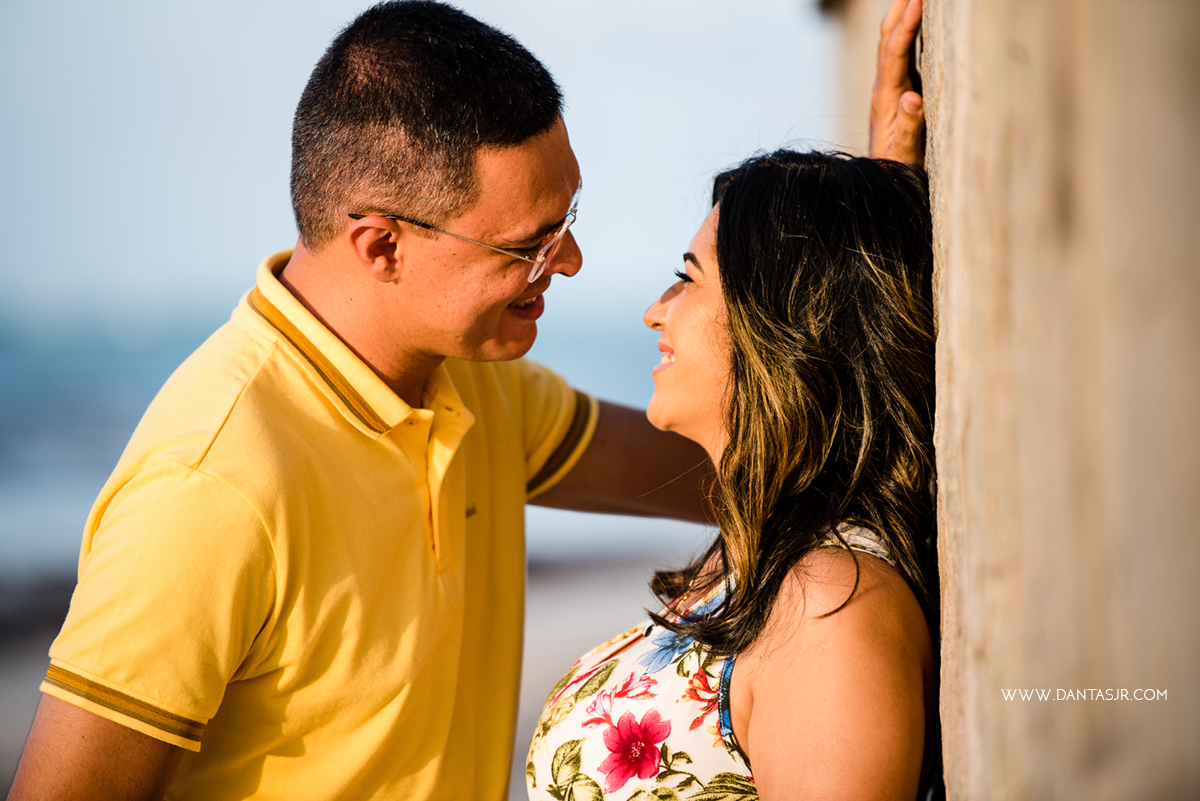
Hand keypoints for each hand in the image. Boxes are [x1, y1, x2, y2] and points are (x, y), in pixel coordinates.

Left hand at [869, 0, 924, 167]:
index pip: (895, 53)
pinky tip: (919, 24)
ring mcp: (890, 90)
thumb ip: (909, 129)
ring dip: (902, 17)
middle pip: (888, 40)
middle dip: (900, 9)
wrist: (879, 185)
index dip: (906, 25)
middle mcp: (885, 90)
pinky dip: (910, 34)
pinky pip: (903, 56)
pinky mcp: (899, 94)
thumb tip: (912, 98)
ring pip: (893, 45)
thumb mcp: (905, 156)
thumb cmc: (896, 172)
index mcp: (886, 99)